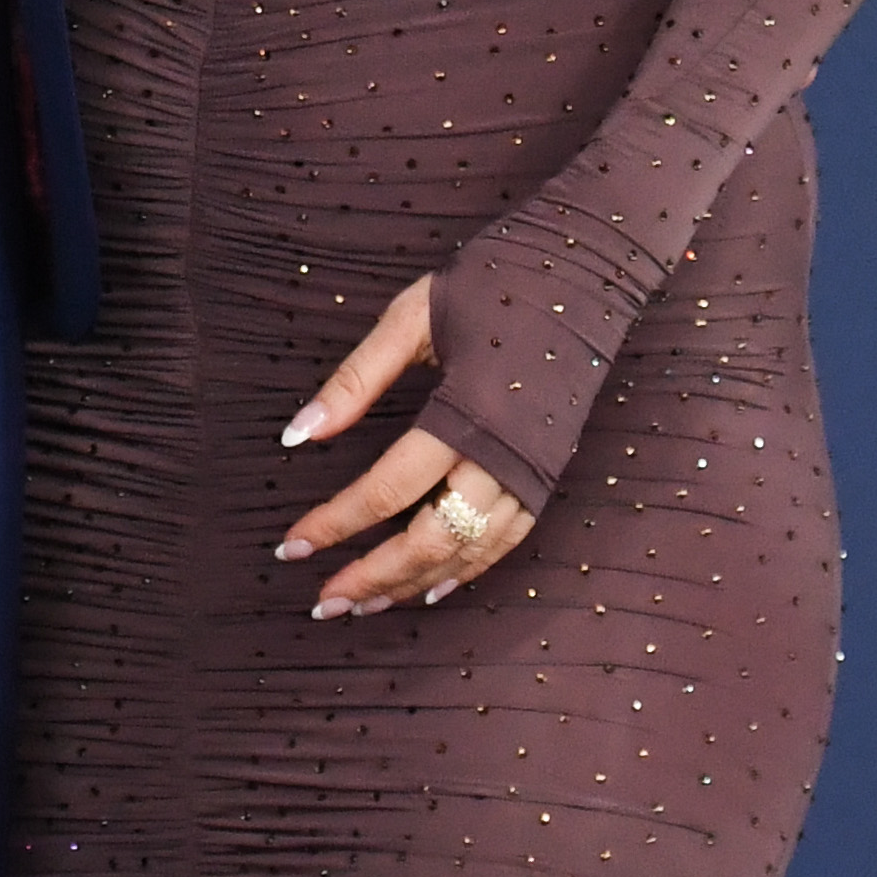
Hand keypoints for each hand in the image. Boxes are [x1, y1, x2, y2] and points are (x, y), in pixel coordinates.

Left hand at [274, 276, 535, 611]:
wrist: (585, 273)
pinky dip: (466, 571)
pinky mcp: (549, 475)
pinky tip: (432, 587)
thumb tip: (298, 435)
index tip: (291, 544)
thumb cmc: (491, 284)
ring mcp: (533, 473)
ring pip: (467, 552)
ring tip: (363, 603)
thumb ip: (356, 380)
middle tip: (322, 600)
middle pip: (429, 540)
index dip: (336, 523)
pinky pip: (505, 542)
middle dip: (372, 575)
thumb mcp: (411, 317)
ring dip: (413, 584)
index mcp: (466, 415)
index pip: (388, 490)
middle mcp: (504, 458)